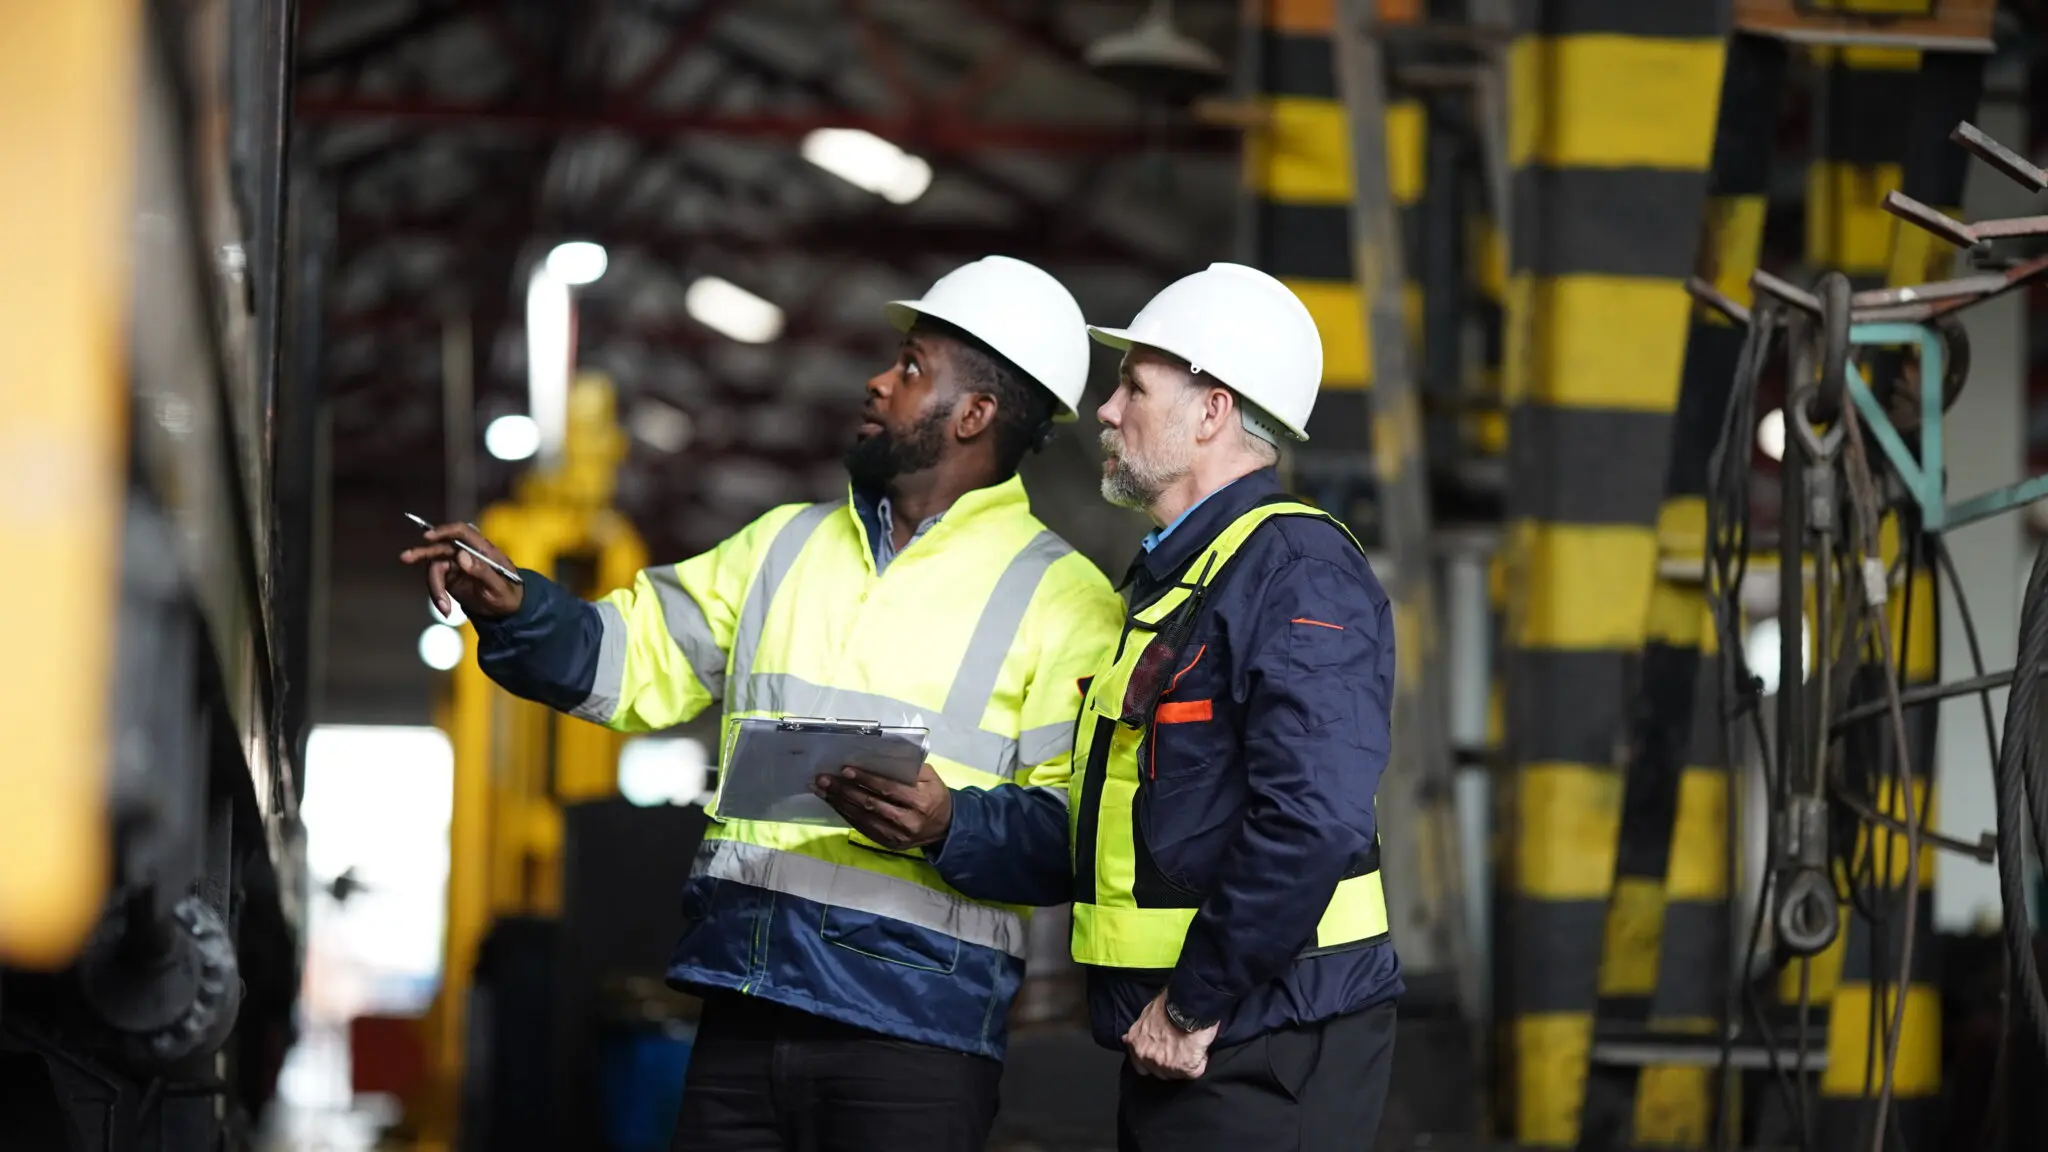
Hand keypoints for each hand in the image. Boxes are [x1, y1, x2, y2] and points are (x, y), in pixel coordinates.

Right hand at [399, 522, 523, 620]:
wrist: (507, 610)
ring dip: (435, 588)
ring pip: (435, 568)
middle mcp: (466, 553)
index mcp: (483, 549)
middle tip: (405, 557)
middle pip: (441, 547)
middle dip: (423, 552)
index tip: (428, 537)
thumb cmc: (509, 594)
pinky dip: (437, 597)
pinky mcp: (450, 578)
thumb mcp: (499, 586)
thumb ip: (482, 571)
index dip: (445, 531)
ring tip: (444, 607)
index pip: (462, 532)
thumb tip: (461, 556)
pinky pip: (436, 584)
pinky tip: (446, 610)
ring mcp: (456, 565)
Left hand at [812, 765, 951, 848]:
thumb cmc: (935, 796)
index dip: (866, 780)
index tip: (845, 770)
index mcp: (921, 801)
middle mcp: (908, 821)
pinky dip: (846, 814)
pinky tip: (834, 803)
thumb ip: (909, 769)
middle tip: (823, 779)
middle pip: (871, 804)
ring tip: (821, 790)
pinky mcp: (887, 844)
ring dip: (839, 803)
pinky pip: (863, 828)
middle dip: (844, 791)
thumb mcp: (931, 778)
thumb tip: (878, 759)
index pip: (888, 789)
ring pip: (863, 818)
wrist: (945, 827)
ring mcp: (896, 836)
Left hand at [1123, 991, 1217, 1079]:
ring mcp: (1164, 1065)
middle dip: (1169, 1063)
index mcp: (1136, 1042)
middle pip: (1159, 1072)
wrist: (1188, 1004)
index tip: (1162, 1054)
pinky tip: (1200, 1048)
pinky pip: (1195, 1071)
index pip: (1139, 1065)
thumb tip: (1127, 1039)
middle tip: (1179, 1048)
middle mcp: (1146, 1056)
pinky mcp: (1184, 1068)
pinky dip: (1200, 1061)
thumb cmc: (1170, 1003)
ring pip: (1177, 1074)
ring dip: (1185, 1062)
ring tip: (1191, 1044)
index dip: (1153, 1060)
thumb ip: (1138, 1031)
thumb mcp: (1146, 1014)